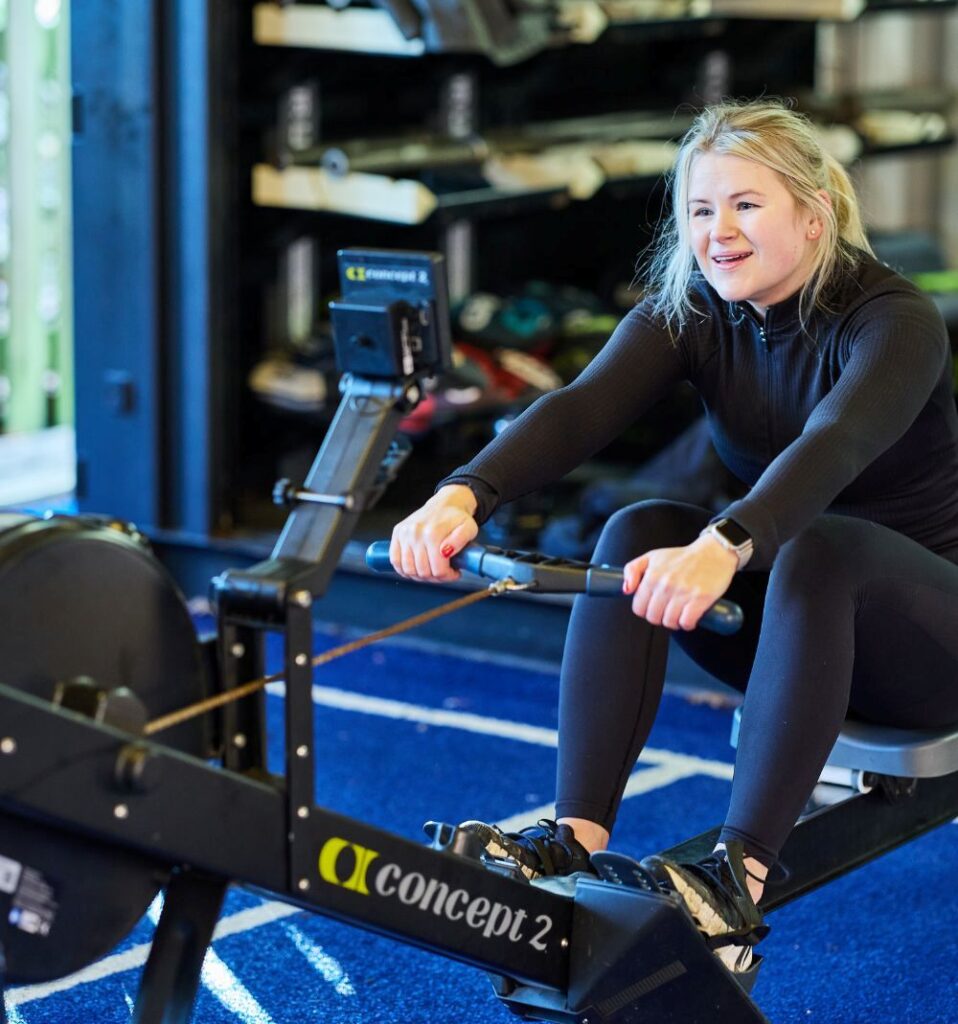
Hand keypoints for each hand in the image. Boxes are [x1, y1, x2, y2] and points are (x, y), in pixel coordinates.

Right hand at [389, 485, 478, 582]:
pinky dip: (404, 570)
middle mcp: (415, 533)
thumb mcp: (469, 528)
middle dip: (436, 577)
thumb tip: (445, 551)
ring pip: (408, 570)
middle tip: (444, 571)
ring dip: (421, 576)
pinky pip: (395, 561)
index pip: (437, 570)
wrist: (445, 503)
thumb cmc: (458, 518)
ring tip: (431, 569)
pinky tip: (416, 568)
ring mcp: (404, 533)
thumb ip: (461, 540)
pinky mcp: (397, 533)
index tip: (454, 572)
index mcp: (433, 533)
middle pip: (423, 572)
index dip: (448, 576)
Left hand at [622, 534, 737, 630]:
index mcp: (652, 576)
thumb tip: (626, 590)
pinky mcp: (700, 599)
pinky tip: (689, 616)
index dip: (645, 610)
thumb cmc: (681, 557)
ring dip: (674, 622)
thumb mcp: (651, 557)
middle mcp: (666, 585)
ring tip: (679, 612)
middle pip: (653, 617)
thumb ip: (632, 570)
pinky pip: (686, 622)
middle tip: (667, 609)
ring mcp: (683, 592)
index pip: (638, 608)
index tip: (653, 605)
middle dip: (659, 616)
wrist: (713, 553)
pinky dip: (687, 624)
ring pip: (669, 622)